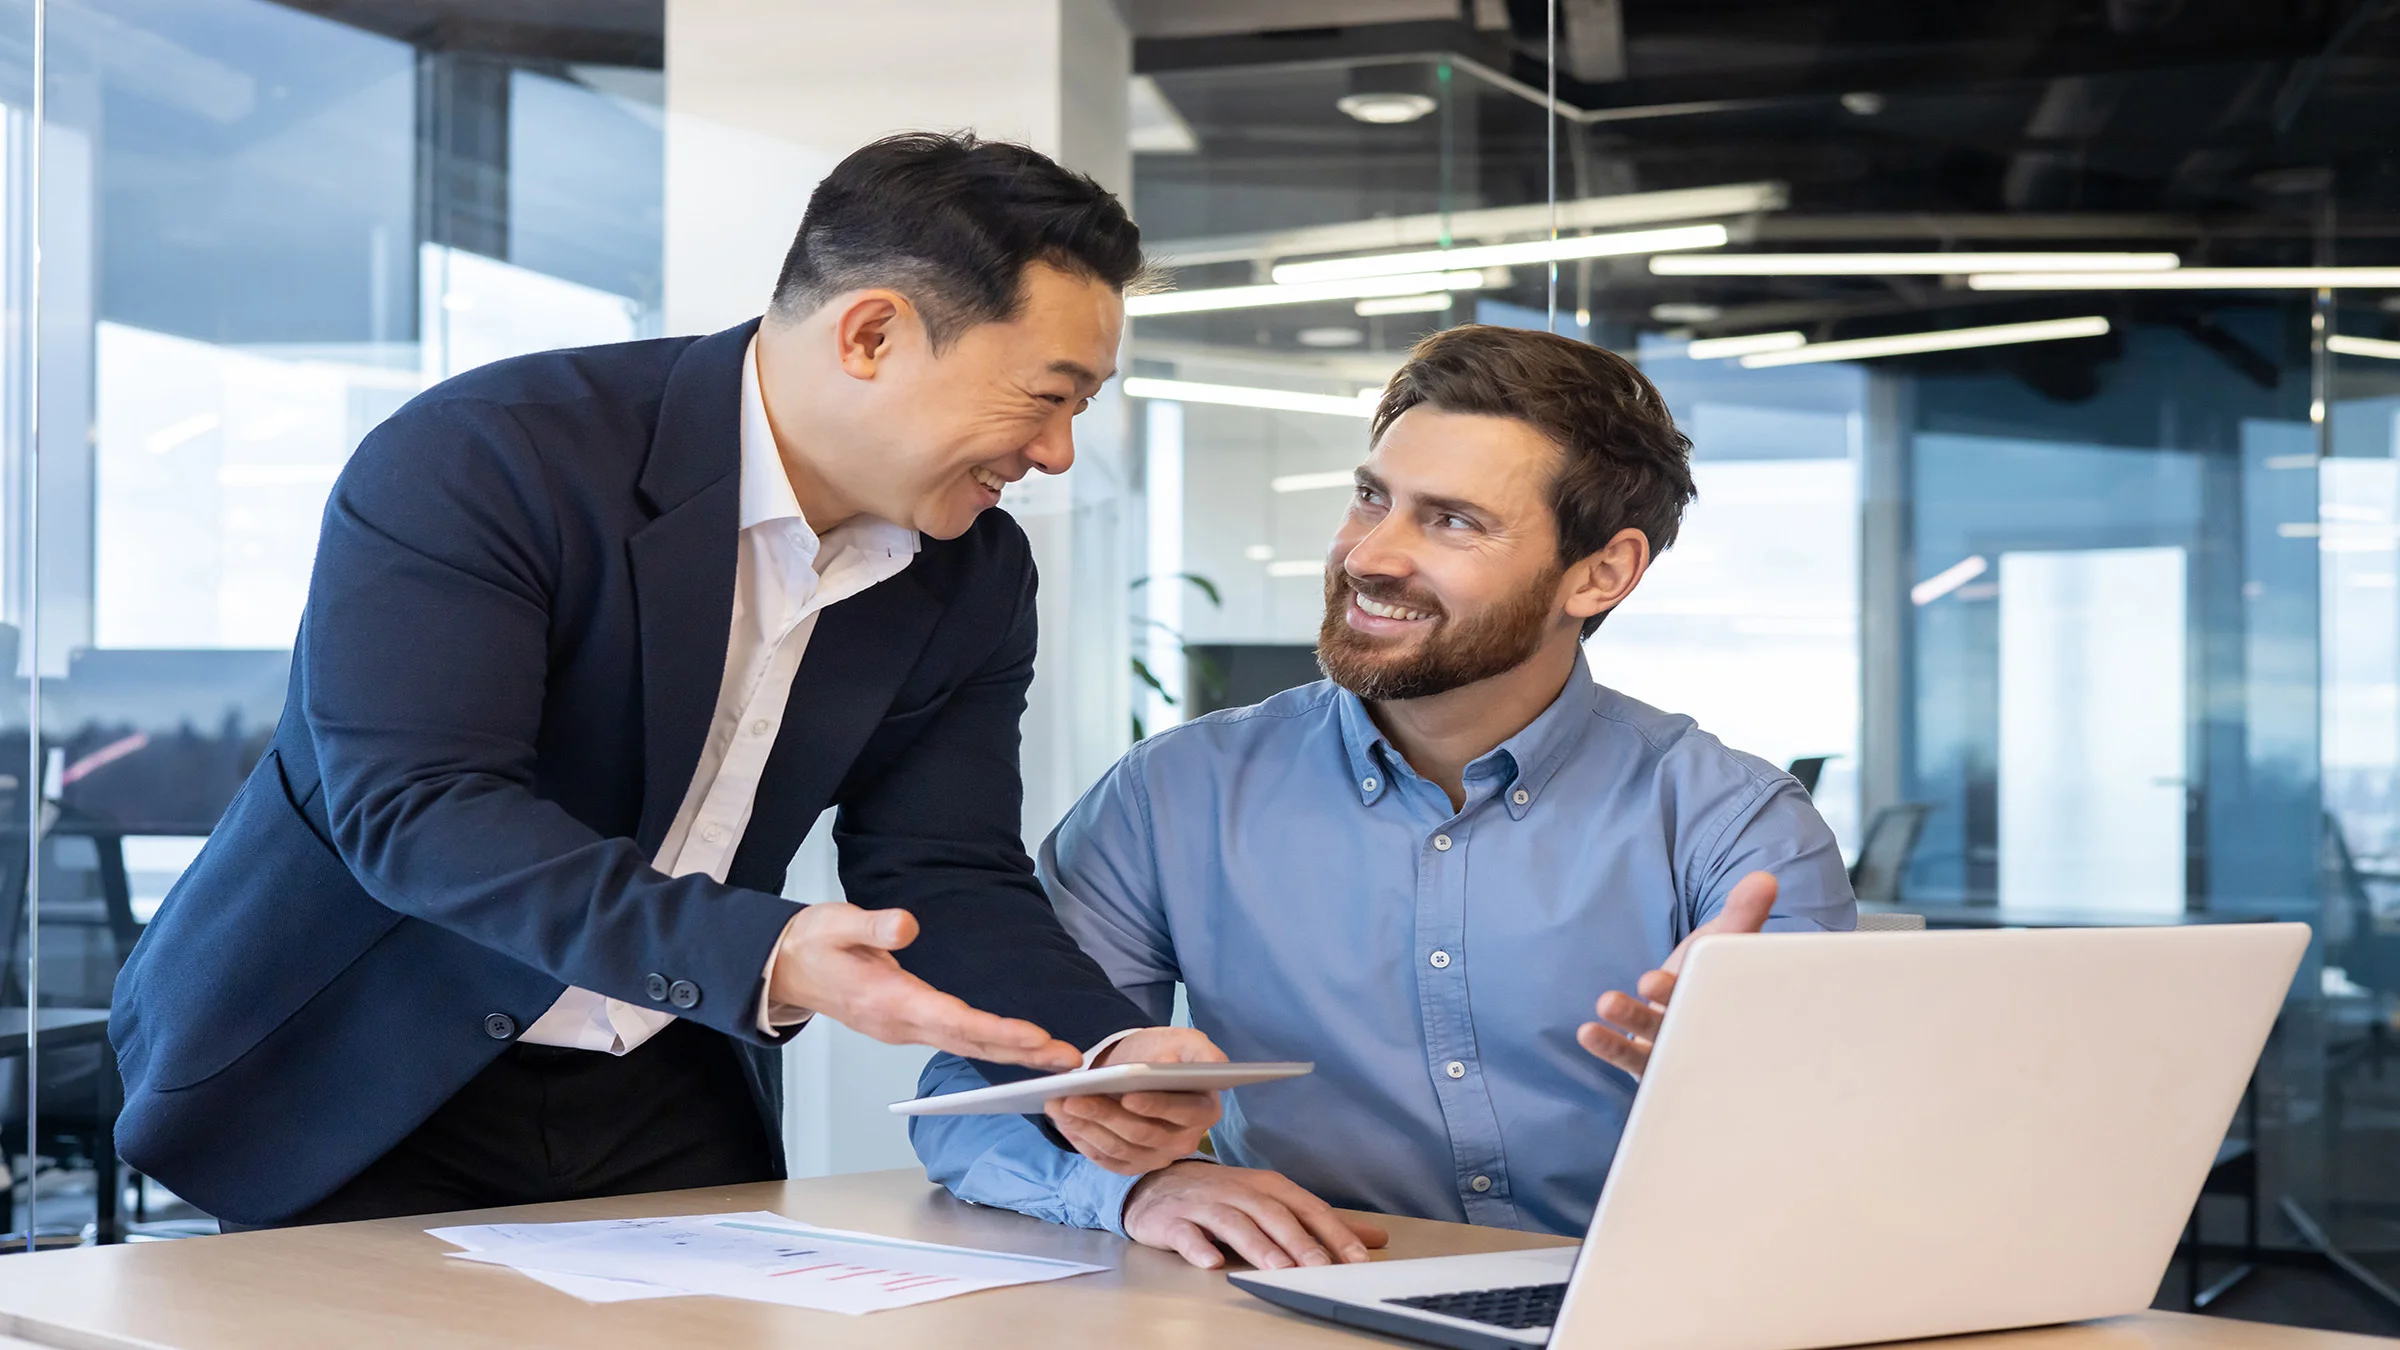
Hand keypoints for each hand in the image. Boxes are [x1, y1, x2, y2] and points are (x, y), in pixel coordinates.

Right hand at [767, 903, 1079, 1070]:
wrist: (785, 968)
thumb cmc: (813, 943)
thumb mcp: (836, 923)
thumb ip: (872, 926)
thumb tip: (906, 925)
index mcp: (889, 1001)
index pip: (954, 1020)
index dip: (998, 1030)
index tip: (1037, 1038)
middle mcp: (901, 1023)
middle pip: (971, 1041)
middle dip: (1023, 1052)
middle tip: (1071, 1059)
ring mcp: (904, 1028)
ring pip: (968, 1044)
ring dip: (1014, 1053)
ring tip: (1059, 1057)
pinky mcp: (907, 1024)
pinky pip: (958, 1039)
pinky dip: (993, 1044)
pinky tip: (1019, 1048)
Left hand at [1044, 1026, 1226, 1174]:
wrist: (1141, 1070)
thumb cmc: (1165, 1053)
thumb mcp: (1186, 1042)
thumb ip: (1200, 1052)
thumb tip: (1190, 1063)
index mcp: (1204, 1111)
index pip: (1182, 1113)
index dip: (1155, 1106)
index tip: (1128, 1096)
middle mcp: (1184, 1141)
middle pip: (1143, 1134)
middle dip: (1105, 1115)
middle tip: (1073, 1098)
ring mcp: (1157, 1157)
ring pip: (1119, 1148)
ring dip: (1086, 1127)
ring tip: (1059, 1105)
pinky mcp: (1132, 1165)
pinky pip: (1104, 1159)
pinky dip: (1081, 1140)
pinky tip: (1063, 1120)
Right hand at [1123, 1161, 1388, 1269]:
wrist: (1157, 1185)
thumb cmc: (1222, 1196)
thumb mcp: (1272, 1203)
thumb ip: (1319, 1223)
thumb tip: (1373, 1237)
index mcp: (1268, 1187)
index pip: (1308, 1208)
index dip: (1334, 1232)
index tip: (1358, 1259)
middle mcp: (1239, 1191)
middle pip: (1274, 1215)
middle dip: (1299, 1242)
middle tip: (1320, 1268)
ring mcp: (1205, 1204)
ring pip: (1235, 1223)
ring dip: (1257, 1246)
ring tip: (1277, 1269)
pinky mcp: (1172, 1220)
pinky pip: (1186, 1234)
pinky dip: (1198, 1247)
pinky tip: (1212, 1262)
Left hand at [1576, 870, 1777, 1078]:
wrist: (1689, 1001)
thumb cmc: (1711, 969)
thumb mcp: (1726, 938)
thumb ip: (1742, 912)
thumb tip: (1764, 878)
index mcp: (1733, 1006)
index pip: (1729, 998)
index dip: (1714, 983)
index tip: (1695, 960)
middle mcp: (1708, 1035)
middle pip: (1690, 1021)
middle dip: (1671, 1001)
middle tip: (1650, 979)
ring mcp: (1677, 1052)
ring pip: (1656, 1039)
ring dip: (1631, 1020)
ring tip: (1608, 1001)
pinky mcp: (1648, 1064)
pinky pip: (1628, 1058)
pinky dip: (1609, 1046)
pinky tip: (1587, 1032)